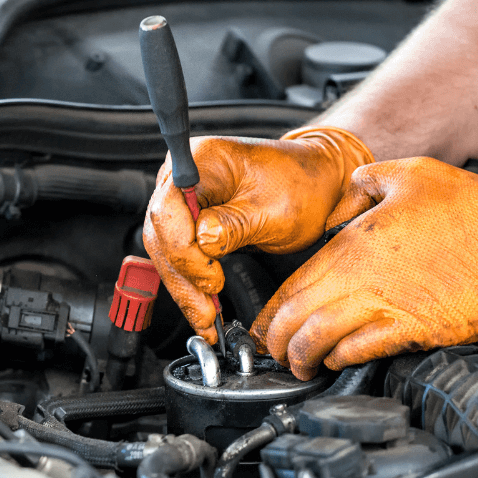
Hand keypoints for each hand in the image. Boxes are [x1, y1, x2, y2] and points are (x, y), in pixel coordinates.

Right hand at [142, 127, 372, 343]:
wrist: (316, 184)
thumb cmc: (301, 186)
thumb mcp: (275, 210)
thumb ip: (234, 225)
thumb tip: (203, 243)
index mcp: (202, 159)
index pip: (169, 209)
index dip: (184, 250)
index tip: (211, 278)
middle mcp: (184, 176)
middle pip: (162, 234)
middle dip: (183, 278)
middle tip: (205, 312)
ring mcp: (184, 199)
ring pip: (166, 251)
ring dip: (184, 287)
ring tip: (205, 318)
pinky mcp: (190, 221)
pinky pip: (180, 255)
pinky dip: (191, 283)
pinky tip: (202, 306)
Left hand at [250, 157, 477, 379]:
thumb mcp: (412, 174)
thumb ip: (366, 183)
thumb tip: (346, 192)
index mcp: (356, 241)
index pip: (294, 282)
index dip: (271, 309)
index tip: (264, 324)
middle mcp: (364, 276)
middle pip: (298, 315)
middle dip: (276, 340)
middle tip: (272, 352)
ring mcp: (390, 305)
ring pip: (321, 338)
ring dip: (302, 356)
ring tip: (298, 366)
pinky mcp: (418, 330)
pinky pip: (363, 351)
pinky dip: (341, 359)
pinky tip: (336, 361)